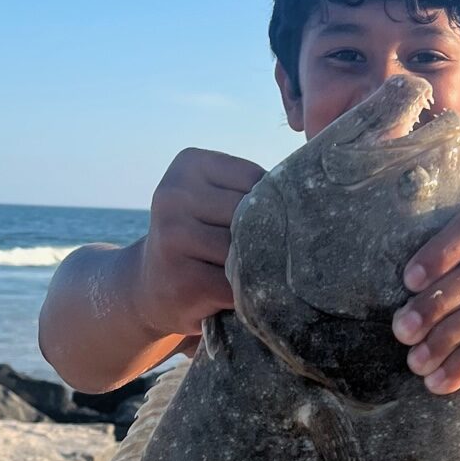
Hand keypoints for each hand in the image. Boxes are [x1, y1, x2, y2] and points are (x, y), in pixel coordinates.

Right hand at [129, 148, 264, 340]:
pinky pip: (239, 286)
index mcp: (189, 164)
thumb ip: (251, 192)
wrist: (150, 287)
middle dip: (265, 237)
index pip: (256, 179)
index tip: (258, 222)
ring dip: (258, 269)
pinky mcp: (184, 280)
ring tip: (250, 275)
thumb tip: (309, 206)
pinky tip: (240, 296)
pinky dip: (249, 296)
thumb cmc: (200, 239)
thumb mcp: (215, 200)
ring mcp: (174, 237)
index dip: (268, 205)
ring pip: (247, 251)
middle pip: (252, 215)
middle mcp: (174, 195)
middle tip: (264, 254)